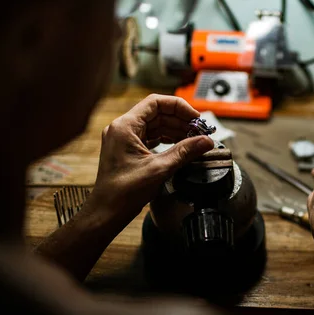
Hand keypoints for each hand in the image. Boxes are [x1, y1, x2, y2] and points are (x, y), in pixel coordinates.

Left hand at [86, 94, 213, 228]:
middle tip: (199, 131)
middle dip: (180, 121)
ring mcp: (124, 139)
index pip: (156, 102)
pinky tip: (181, 146)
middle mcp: (122, 129)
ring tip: (193, 139)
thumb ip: (185, 152)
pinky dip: (167, 140)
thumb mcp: (160, 169)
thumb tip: (206, 141)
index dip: (179, 107)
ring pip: (155, 126)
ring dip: (175, 130)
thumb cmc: (123, 192)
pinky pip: (151, 137)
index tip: (195, 117)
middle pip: (157, 113)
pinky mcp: (128, 150)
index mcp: (125, 126)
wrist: (107, 212)